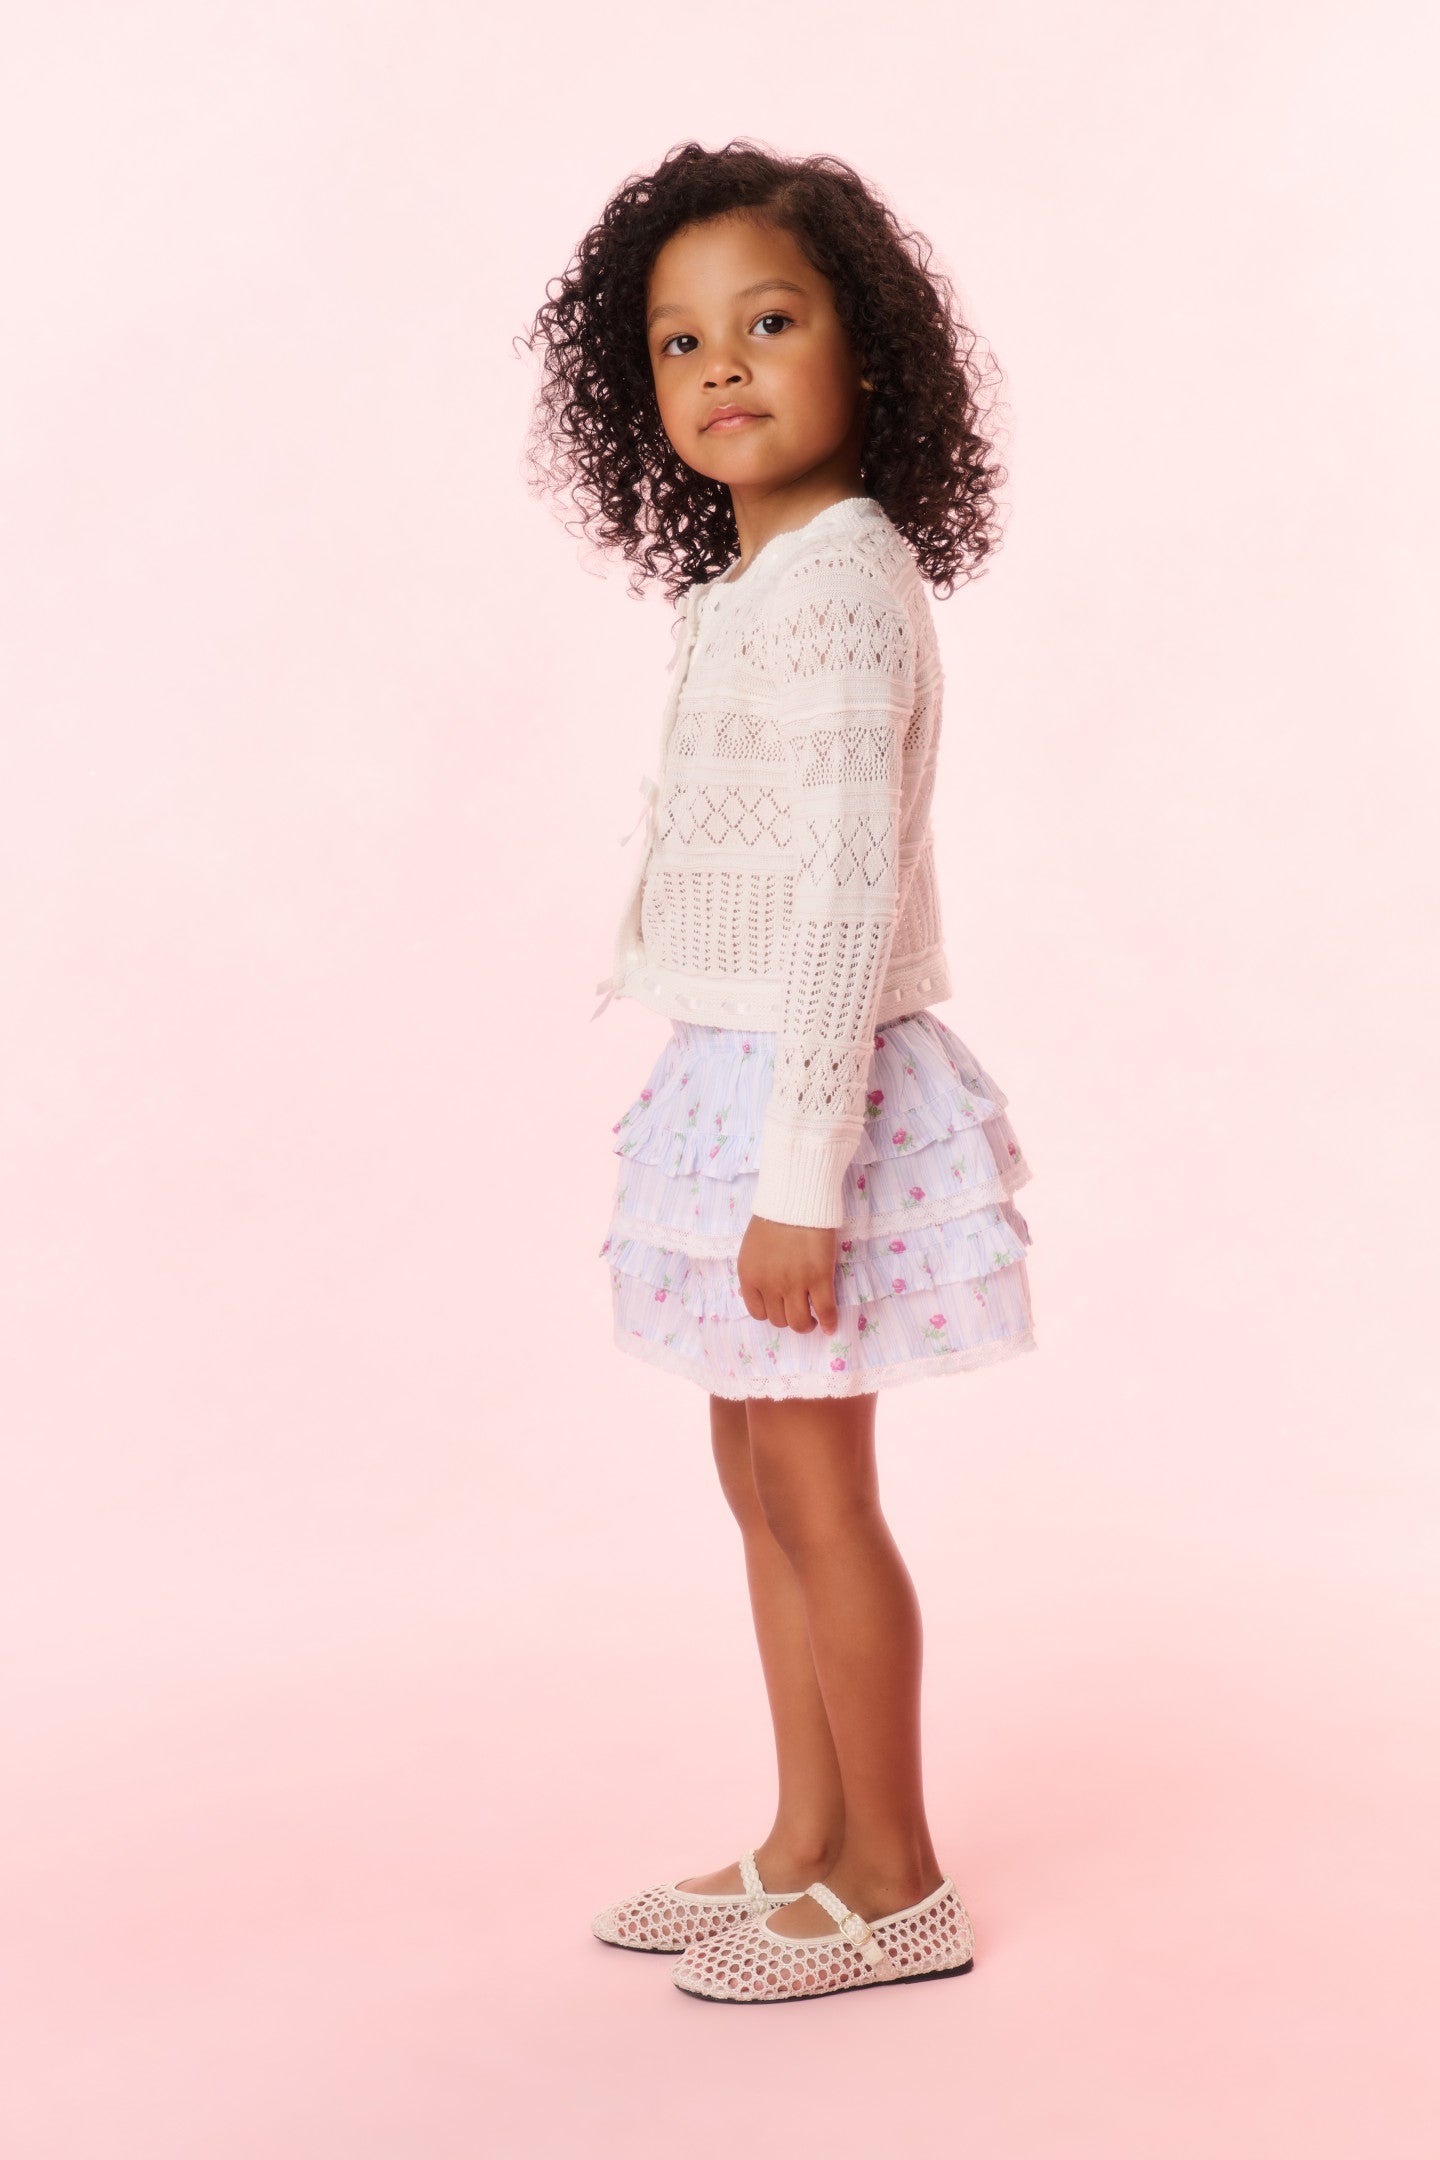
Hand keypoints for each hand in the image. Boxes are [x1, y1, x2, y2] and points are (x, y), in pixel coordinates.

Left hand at [738, 1215, 839, 1334]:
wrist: (796, 1200)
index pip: (757, 1312)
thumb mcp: (751, 1248)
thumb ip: (756, 1271)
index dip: (771, 1313)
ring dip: (806, 1325)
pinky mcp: (819, 1279)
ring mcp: (794, 1284)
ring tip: (813, 1321)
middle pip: (778, 1319)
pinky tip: (831, 1326)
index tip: (781, 1308)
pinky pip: (825, 1310)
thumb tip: (760, 1292)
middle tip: (799, 1312)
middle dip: (789, 1319)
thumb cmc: (774, 1217)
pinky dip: (829, 1322)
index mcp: (749, 1276)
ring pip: (800, 1322)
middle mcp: (769, 1285)